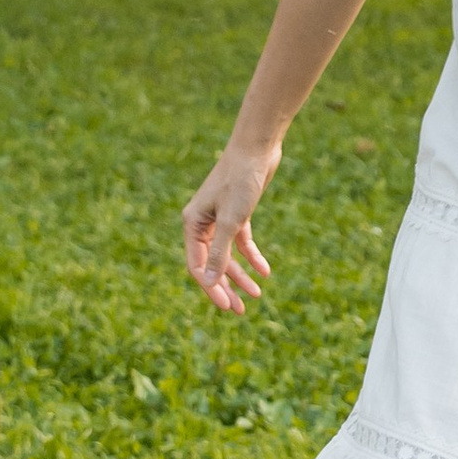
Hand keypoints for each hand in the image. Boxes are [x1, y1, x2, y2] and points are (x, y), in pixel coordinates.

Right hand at [183, 137, 280, 314]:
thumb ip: (221, 252)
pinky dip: (252, 257)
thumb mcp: (232, 220)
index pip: (197, 266)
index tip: (227, 306)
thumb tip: (210, 282)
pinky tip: (265, 272)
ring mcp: (220, 219)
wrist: (257, 148)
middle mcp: (202, 223)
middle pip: (212, 264)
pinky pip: (242, 242)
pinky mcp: (238, 213)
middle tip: (240, 310)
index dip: (211, 288)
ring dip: (240, 275)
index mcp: (192, 224)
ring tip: (256, 294)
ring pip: (228, 255)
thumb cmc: (241, 180)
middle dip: (225, 287)